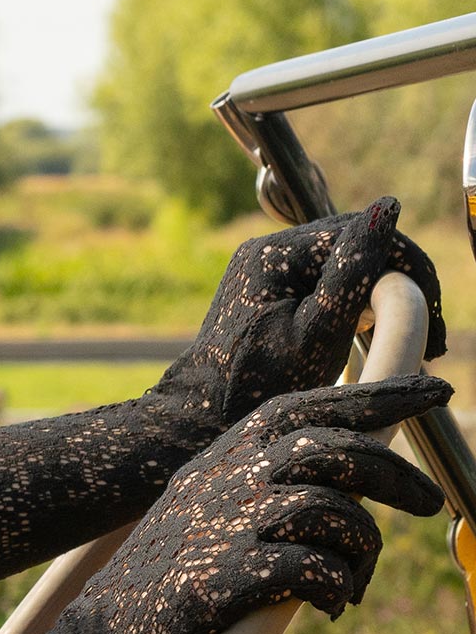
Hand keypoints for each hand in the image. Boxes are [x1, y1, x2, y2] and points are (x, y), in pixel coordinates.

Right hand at [59, 375, 450, 633]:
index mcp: (216, 463)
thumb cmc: (155, 599)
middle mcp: (218, 482)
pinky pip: (311, 568)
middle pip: (329, 448)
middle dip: (394, 473)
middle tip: (429, 502)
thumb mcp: (200, 527)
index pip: (304, 408)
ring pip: (328, 510)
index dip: (374, 396)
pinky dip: (335, 588)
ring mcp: (218, 528)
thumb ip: (254, 500)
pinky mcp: (220, 581)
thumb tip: (339, 499)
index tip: (431, 390)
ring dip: (361, 551)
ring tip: (351, 587)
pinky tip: (328, 608)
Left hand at [152, 199, 445, 442]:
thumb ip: (355, 271)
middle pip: (354, 247)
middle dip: (399, 284)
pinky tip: (369, 339)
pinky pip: (321, 289)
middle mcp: (265, 252)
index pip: (362, 233)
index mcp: (275, 253)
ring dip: (379, 298)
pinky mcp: (264, 298)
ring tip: (405, 342)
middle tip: (432, 338)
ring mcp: (262, 274)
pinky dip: (352, 310)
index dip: (410, 269)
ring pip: (341, 269)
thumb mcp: (319, 333)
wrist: (198, 425)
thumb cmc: (257, 390)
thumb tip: (388, 207)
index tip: (435, 323)